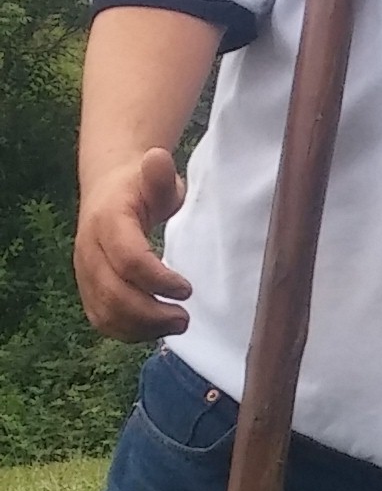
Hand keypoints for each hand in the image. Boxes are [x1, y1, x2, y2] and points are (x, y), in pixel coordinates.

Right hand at [75, 147, 193, 342]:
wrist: (107, 192)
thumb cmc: (140, 187)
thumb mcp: (154, 176)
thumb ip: (159, 175)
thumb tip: (157, 158)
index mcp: (108, 221)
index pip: (129, 260)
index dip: (158, 280)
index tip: (187, 289)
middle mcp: (89, 250)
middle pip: (114, 294)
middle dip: (151, 313)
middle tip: (185, 318)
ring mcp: (84, 272)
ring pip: (105, 313)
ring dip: (141, 327)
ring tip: (176, 325)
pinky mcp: (86, 289)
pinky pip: (101, 319)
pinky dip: (127, 331)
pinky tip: (154, 329)